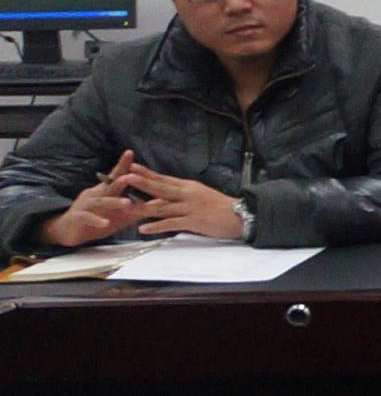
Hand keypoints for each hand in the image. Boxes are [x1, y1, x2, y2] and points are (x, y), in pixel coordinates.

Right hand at [38, 168, 156, 249]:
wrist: (68, 231)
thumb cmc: (97, 219)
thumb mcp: (119, 214)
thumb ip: (137, 208)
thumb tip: (160, 202)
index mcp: (105, 191)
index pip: (115, 176)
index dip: (122, 165)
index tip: (130, 152)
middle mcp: (94, 194)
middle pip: (108, 186)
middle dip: (120, 181)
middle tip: (131, 176)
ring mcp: (84, 205)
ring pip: (99, 201)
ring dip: (113, 202)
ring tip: (127, 203)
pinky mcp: (77, 218)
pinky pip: (86, 217)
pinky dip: (96, 220)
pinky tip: (105, 223)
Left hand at [112, 157, 246, 241]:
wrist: (242, 215)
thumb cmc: (221, 207)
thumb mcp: (201, 194)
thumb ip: (182, 194)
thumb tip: (163, 196)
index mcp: (188, 186)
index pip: (164, 178)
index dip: (147, 173)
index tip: (131, 166)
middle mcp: (187, 194)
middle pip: (160, 188)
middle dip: (141, 183)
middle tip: (124, 177)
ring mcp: (189, 207)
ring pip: (162, 207)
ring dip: (142, 206)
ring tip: (126, 206)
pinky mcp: (193, 221)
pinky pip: (171, 223)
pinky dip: (156, 226)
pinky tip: (143, 228)